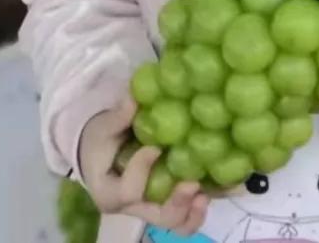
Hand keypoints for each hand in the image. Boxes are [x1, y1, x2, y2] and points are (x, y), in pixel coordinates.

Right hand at [79, 98, 208, 234]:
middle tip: (192, 184)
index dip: (141, 171)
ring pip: (177, 222)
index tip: (154, 147)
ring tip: (206, 192)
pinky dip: (201, 205)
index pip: (128, 192)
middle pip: (159, 218)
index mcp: (110, 193)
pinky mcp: (170, 200)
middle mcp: (134, 208)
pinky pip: (188, 214)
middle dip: (178, 203)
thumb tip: (135, 96)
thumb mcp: (103, 129)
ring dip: (195, 209)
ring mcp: (154, 207)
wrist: (102, 154)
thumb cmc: (100, 142)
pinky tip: (217, 187)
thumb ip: (119, 117)